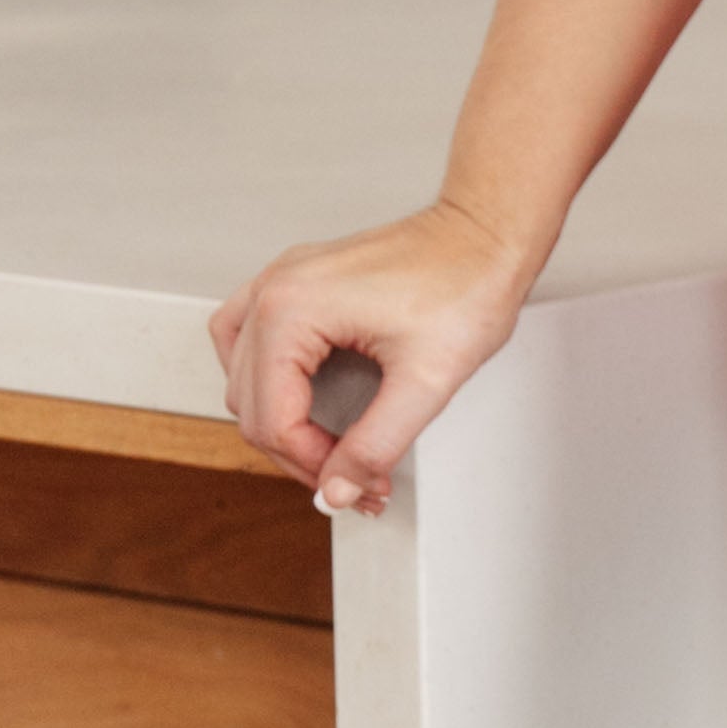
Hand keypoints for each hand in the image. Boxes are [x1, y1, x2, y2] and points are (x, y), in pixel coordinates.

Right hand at [210, 196, 537, 517]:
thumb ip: (376, 445)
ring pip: (241, 376)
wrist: (485, 238)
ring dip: (278, 420)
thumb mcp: (426, 381)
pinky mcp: (298, 282)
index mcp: (292, 310)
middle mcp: (275, 290)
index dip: (313, 466)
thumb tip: (338, 489)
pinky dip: (263, 378)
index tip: (355, 482)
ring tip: (328, 449)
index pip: (271, 420)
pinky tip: (295, 399)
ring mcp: (282, 281)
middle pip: (250, 404)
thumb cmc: (465, 285)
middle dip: (300, 452)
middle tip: (352, 478)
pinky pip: (246, 338)